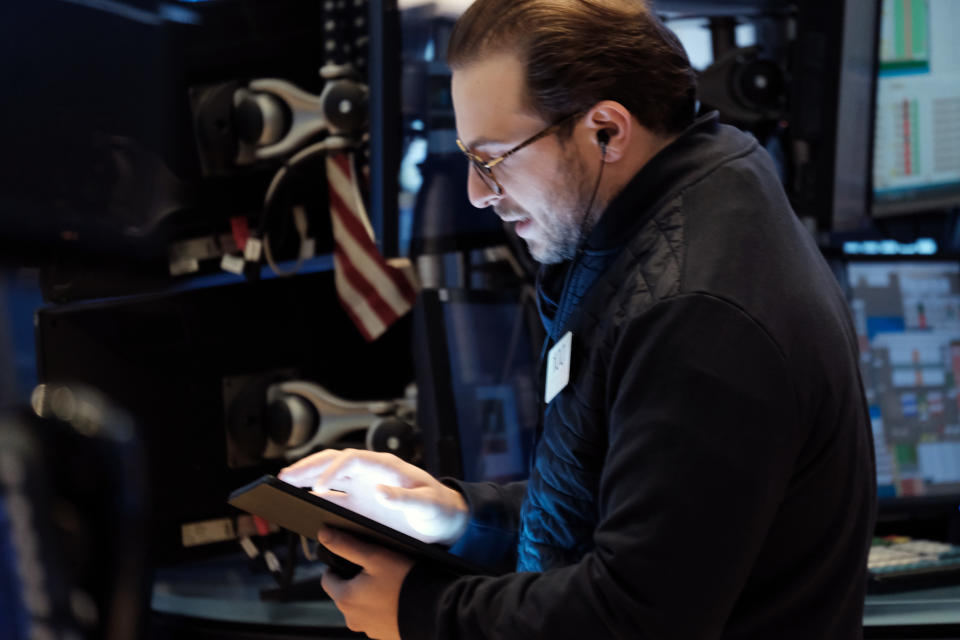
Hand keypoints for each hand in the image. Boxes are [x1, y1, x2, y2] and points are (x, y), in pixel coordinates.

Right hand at [279, 449, 468, 544]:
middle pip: (333, 463)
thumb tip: (380, 491)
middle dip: (308, 468)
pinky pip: (332, 499)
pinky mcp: (359, 505)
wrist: (445, 521)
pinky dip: (314, 499)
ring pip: (328, 478)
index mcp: (385, 467)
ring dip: (305, 479)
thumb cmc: (439, 508)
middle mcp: (370, 474)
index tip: (317, 487)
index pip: (352, 460)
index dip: (333, 471)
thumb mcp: (428, 505)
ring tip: (281, 485)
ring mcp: (363, 489)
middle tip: (283, 477)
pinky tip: (299, 505)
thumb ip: (406, 499)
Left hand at [319, 525, 413, 639]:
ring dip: (369, 595)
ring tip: (390, 583)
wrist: (434, 610)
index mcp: (345, 599)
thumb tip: (324, 534)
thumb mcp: (375, 556)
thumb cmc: (404, 581)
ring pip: (360, 606)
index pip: (327, 578)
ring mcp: (368, 629)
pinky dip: (382, 607)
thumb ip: (346, 545)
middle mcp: (352, 618)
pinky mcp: (383, 634)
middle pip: (344, 592)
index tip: (357, 559)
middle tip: (378, 569)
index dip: (339, 565)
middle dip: (356, 580)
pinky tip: (397, 598)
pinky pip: (376, 617)